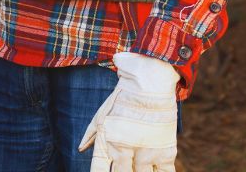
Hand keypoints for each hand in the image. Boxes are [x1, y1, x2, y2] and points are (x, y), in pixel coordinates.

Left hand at [79, 52, 178, 171]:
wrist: (150, 82)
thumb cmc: (123, 98)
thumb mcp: (103, 115)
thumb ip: (92, 134)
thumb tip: (80, 149)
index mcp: (109, 143)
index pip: (99, 171)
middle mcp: (126, 150)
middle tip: (125, 169)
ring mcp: (147, 152)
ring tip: (138, 169)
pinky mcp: (166, 151)